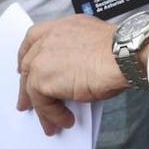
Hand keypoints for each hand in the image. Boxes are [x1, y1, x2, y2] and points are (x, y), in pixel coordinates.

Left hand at [16, 15, 126, 135]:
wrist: (123, 55)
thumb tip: (73, 73)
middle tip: (27, 101)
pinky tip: (65, 119)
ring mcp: (43, 57)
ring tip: (50, 122)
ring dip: (40, 106)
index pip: (35, 36)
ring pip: (32, 86)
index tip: (24, 65)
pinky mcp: (42, 79)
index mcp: (64, 26)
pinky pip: (42, 102)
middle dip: (27, 85)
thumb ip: (77, 52)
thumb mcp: (95, 44)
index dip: (27, 53)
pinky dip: (52, 114)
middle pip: (28, 63)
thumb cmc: (121, 50)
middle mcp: (50, 37)